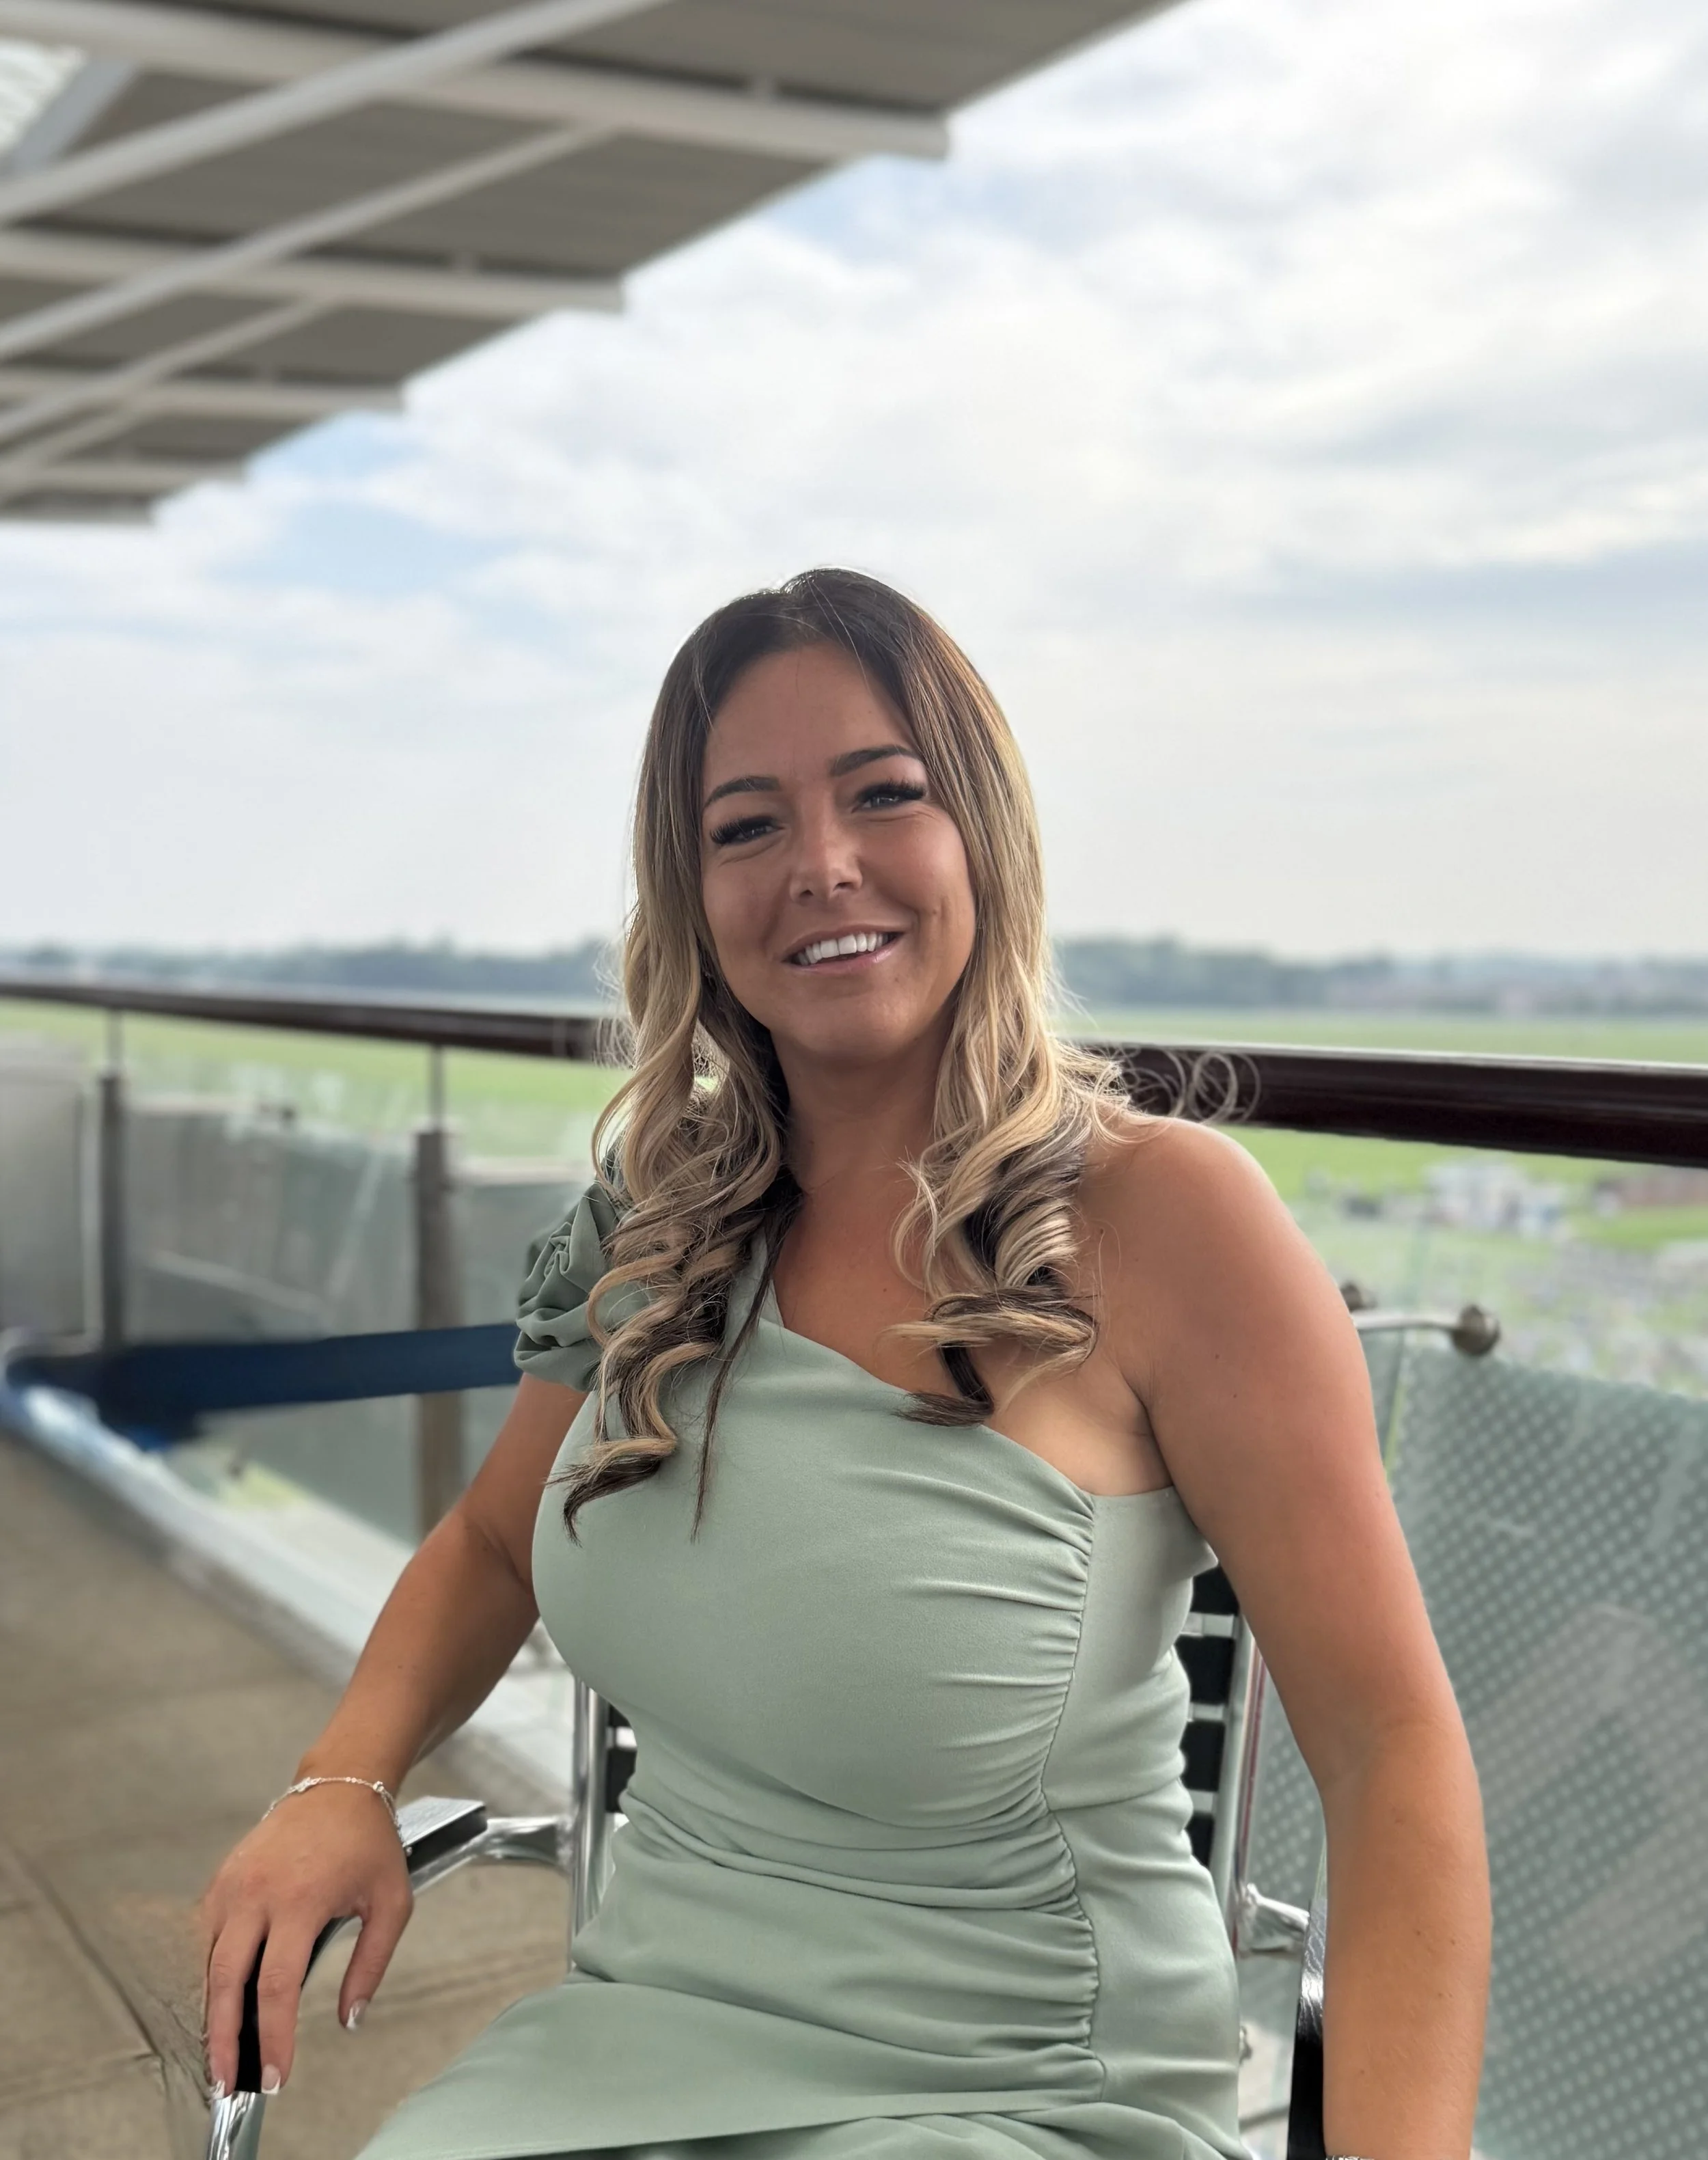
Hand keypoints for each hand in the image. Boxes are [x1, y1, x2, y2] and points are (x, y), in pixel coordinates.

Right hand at [199, 1781, 411, 2095]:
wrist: (339, 1784)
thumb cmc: (368, 1841)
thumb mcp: (391, 1902)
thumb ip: (371, 1965)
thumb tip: (349, 2019)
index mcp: (301, 1899)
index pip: (278, 1985)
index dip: (273, 2037)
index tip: (275, 2074)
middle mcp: (258, 1893)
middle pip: (227, 1981)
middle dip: (223, 2040)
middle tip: (226, 2082)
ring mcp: (233, 1885)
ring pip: (210, 1963)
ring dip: (212, 2011)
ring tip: (222, 2052)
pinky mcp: (221, 1881)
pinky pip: (207, 1938)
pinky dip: (211, 1973)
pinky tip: (223, 2000)